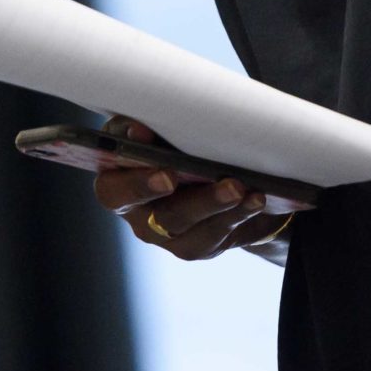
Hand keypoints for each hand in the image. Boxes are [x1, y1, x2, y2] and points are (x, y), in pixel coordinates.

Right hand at [90, 116, 297, 260]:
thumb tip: (137, 128)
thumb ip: (139, 126)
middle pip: (163, 217)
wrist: (201, 170)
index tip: (164, 169)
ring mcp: (171, 236)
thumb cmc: (166, 141)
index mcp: (118, 185)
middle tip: (218, 183)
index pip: (114, 192)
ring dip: (219, 205)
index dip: (136, 181)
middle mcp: (141, 217)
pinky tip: (256, 197)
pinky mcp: (200, 244)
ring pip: (196, 230)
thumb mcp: (148, 129)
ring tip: (240, 187)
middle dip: (193, 200)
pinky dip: (240, 213)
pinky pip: (219, 234)